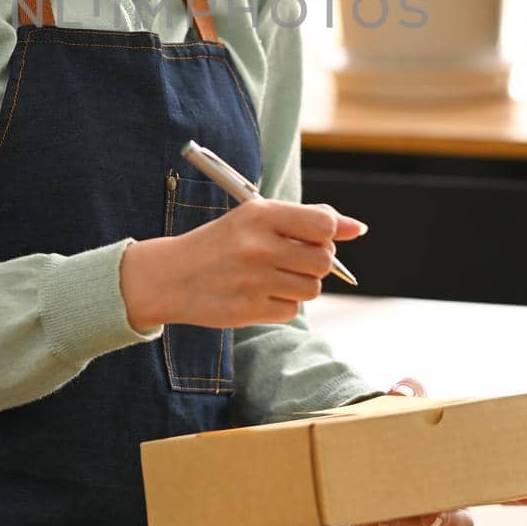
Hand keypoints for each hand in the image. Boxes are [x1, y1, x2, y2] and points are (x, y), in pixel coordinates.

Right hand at [119, 197, 367, 330]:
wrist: (171, 276)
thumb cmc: (221, 244)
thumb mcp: (254, 218)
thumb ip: (306, 219)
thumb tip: (355, 228)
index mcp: (260, 215)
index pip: (324, 224)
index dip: (328, 233)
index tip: (317, 237)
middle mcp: (257, 246)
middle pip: (323, 260)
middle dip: (314, 262)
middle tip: (289, 258)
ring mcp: (253, 280)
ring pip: (311, 288)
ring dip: (300, 285)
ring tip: (273, 276)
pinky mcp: (249, 309)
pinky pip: (292, 310)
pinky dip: (283, 304)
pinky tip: (260, 294)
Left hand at [349, 376, 526, 525]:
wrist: (361, 435)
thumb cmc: (401, 422)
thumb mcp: (407, 404)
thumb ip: (409, 391)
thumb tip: (404, 390)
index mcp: (460, 472)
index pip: (498, 488)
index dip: (518, 494)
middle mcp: (442, 497)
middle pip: (459, 521)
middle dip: (450, 519)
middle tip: (433, 511)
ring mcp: (414, 510)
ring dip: (404, 521)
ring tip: (386, 513)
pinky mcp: (383, 515)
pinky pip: (382, 525)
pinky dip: (371, 521)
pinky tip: (360, 517)